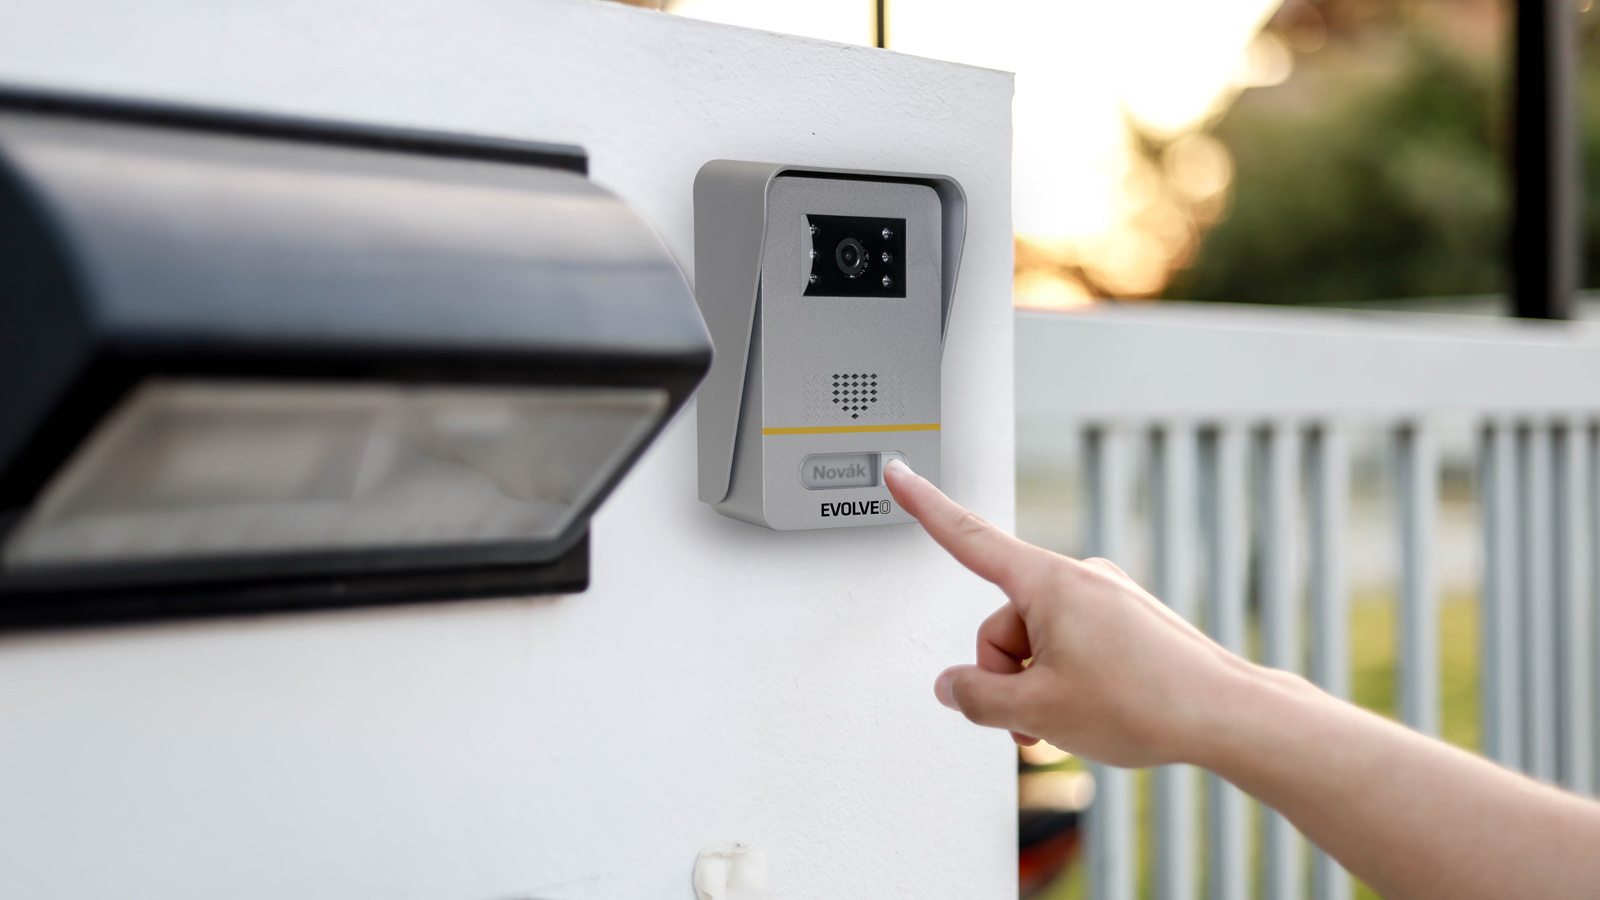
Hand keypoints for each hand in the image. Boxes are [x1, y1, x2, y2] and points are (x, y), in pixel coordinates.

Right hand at [883, 458, 1257, 767]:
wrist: (1226, 715)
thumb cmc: (1148, 703)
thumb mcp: (1037, 713)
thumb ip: (977, 698)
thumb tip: (954, 687)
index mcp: (1050, 584)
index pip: (968, 537)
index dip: (925, 505)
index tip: (900, 473)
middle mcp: (1077, 580)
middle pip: (1002, 625)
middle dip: (1005, 677)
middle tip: (1033, 721)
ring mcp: (1104, 600)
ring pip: (1036, 643)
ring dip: (1037, 687)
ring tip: (1069, 723)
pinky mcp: (1124, 622)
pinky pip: (1070, 646)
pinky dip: (1066, 681)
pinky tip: (1092, 711)